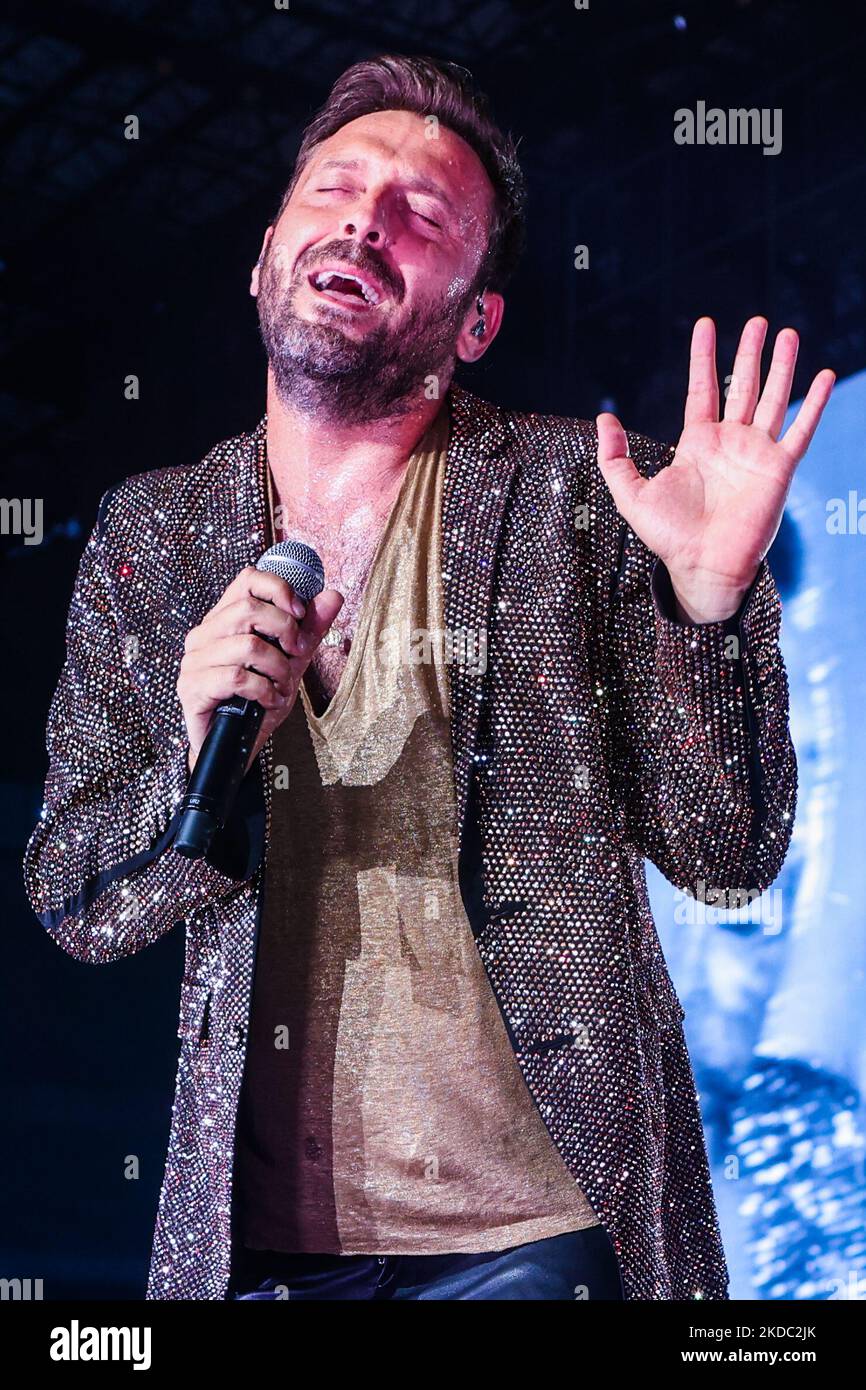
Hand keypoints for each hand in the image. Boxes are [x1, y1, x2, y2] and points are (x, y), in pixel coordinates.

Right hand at [177, 565, 343, 770]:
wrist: (235, 745)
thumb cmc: (257, 701)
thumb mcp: (291, 662)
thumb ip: (309, 629)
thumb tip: (333, 596)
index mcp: (224, 619)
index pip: (248, 579)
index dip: (279, 589)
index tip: (300, 614)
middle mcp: (204, 634)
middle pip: (249, 609)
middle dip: (286, 632)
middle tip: (298, 654)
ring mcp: (194, 660)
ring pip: (247, 645)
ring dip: (278, 668)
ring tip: (282, 685)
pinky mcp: (192, 687)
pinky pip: (237, 677)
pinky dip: (263, 690)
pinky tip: (269, 700)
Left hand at [595, 316, 834, 621]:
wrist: (702, 567)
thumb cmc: (669, 537)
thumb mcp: (630, 494)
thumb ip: (615, 457)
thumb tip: (604, 419)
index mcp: (698, 443)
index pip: (702, 389)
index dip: (703, 358)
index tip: (706, 326)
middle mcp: (730, 443)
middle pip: (743, 386)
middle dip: (749, 352)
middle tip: (757, 320)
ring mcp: (757, 454)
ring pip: (773, 399)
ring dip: (782, 366)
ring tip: (788, 333)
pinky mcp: (779, 469)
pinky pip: (800, 430)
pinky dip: (813, 404)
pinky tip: (824, 376)